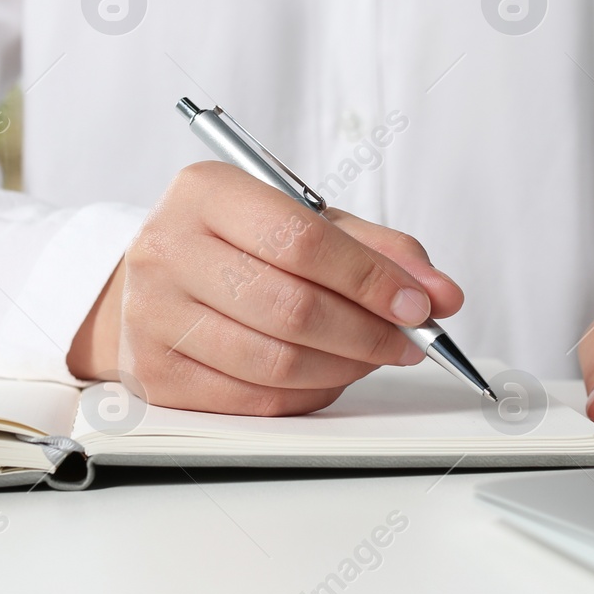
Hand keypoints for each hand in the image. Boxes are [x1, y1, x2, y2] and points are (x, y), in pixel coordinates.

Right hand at [67, 162, 464, 415]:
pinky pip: (254, 401)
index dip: (370, 278)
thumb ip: (375, 248)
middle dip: (367, 332)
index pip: (300, 240)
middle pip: (291, 308)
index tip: (419, 302)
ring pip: (276, 362)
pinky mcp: (157, 375)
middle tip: (409, 339)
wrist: (154, 278)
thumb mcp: (303, 220)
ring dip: (345, 367)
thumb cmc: (238, 244)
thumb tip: (441, 293)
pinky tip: (330, 374)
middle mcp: (168, 249)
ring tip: (374, 355)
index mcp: (205, 192)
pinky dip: (309, 394)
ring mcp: (153, 316)